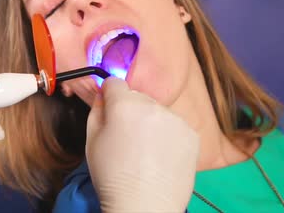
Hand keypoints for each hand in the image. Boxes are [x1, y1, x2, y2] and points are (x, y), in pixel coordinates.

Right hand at [85, 77, 199, 212]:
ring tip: (146, 151)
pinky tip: (161, 156)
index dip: (109, 95)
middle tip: (127, 138)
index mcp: (124, 105)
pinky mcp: (191, 134)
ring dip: (151, 123)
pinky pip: (175, 126)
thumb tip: (104, 96)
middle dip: (131, 111)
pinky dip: (168, 136)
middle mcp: (153, 106)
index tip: (109, 109)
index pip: (115, 83)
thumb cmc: (112, 176)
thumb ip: (96, 111)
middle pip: (138, 98)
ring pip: (158, 112)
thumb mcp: (92, 141)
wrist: (145, 206)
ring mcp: (175, 119)